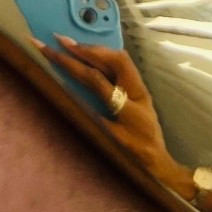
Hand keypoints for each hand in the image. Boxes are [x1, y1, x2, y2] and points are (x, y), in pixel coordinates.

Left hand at [39, 36, 211, 211]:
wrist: (160, 170)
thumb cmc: (145, 138)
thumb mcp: (139, 110)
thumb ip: (120, 91)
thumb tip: (90, 69)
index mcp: (139, 92)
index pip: (118, 60)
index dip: (93, 48)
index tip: (68, 40)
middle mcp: (135, 101)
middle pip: (103, 70)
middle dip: (75, 54)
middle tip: (51, 42)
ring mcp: (127, 122)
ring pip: (99, 87)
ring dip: (73, 70)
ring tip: (52, 58)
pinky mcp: (119, 141)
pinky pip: (95, 119)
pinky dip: (78, 107)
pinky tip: (59, 98)